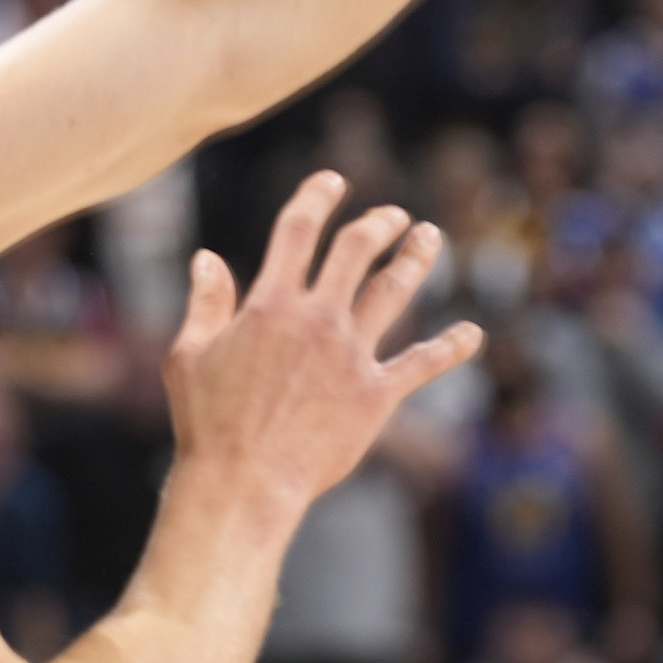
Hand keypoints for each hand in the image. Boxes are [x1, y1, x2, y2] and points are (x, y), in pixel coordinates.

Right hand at [168, 174, 480, 523]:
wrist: (244, 480)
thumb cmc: (208, 423)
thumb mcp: (189, 355)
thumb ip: (204, 303)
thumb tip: (206, 258)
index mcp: (270, 304)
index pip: (297, 232)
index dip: (316, 198)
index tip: (333, 182)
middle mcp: (317, 319)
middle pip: (357, 250)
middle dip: (379, 224)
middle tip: (394, 215)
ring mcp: (351, 355)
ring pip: (394, 291)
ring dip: (416, 259)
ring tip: (430, 238)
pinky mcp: (376, 395)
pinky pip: (422, 364)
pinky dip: (452, 348)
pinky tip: (473, 334)